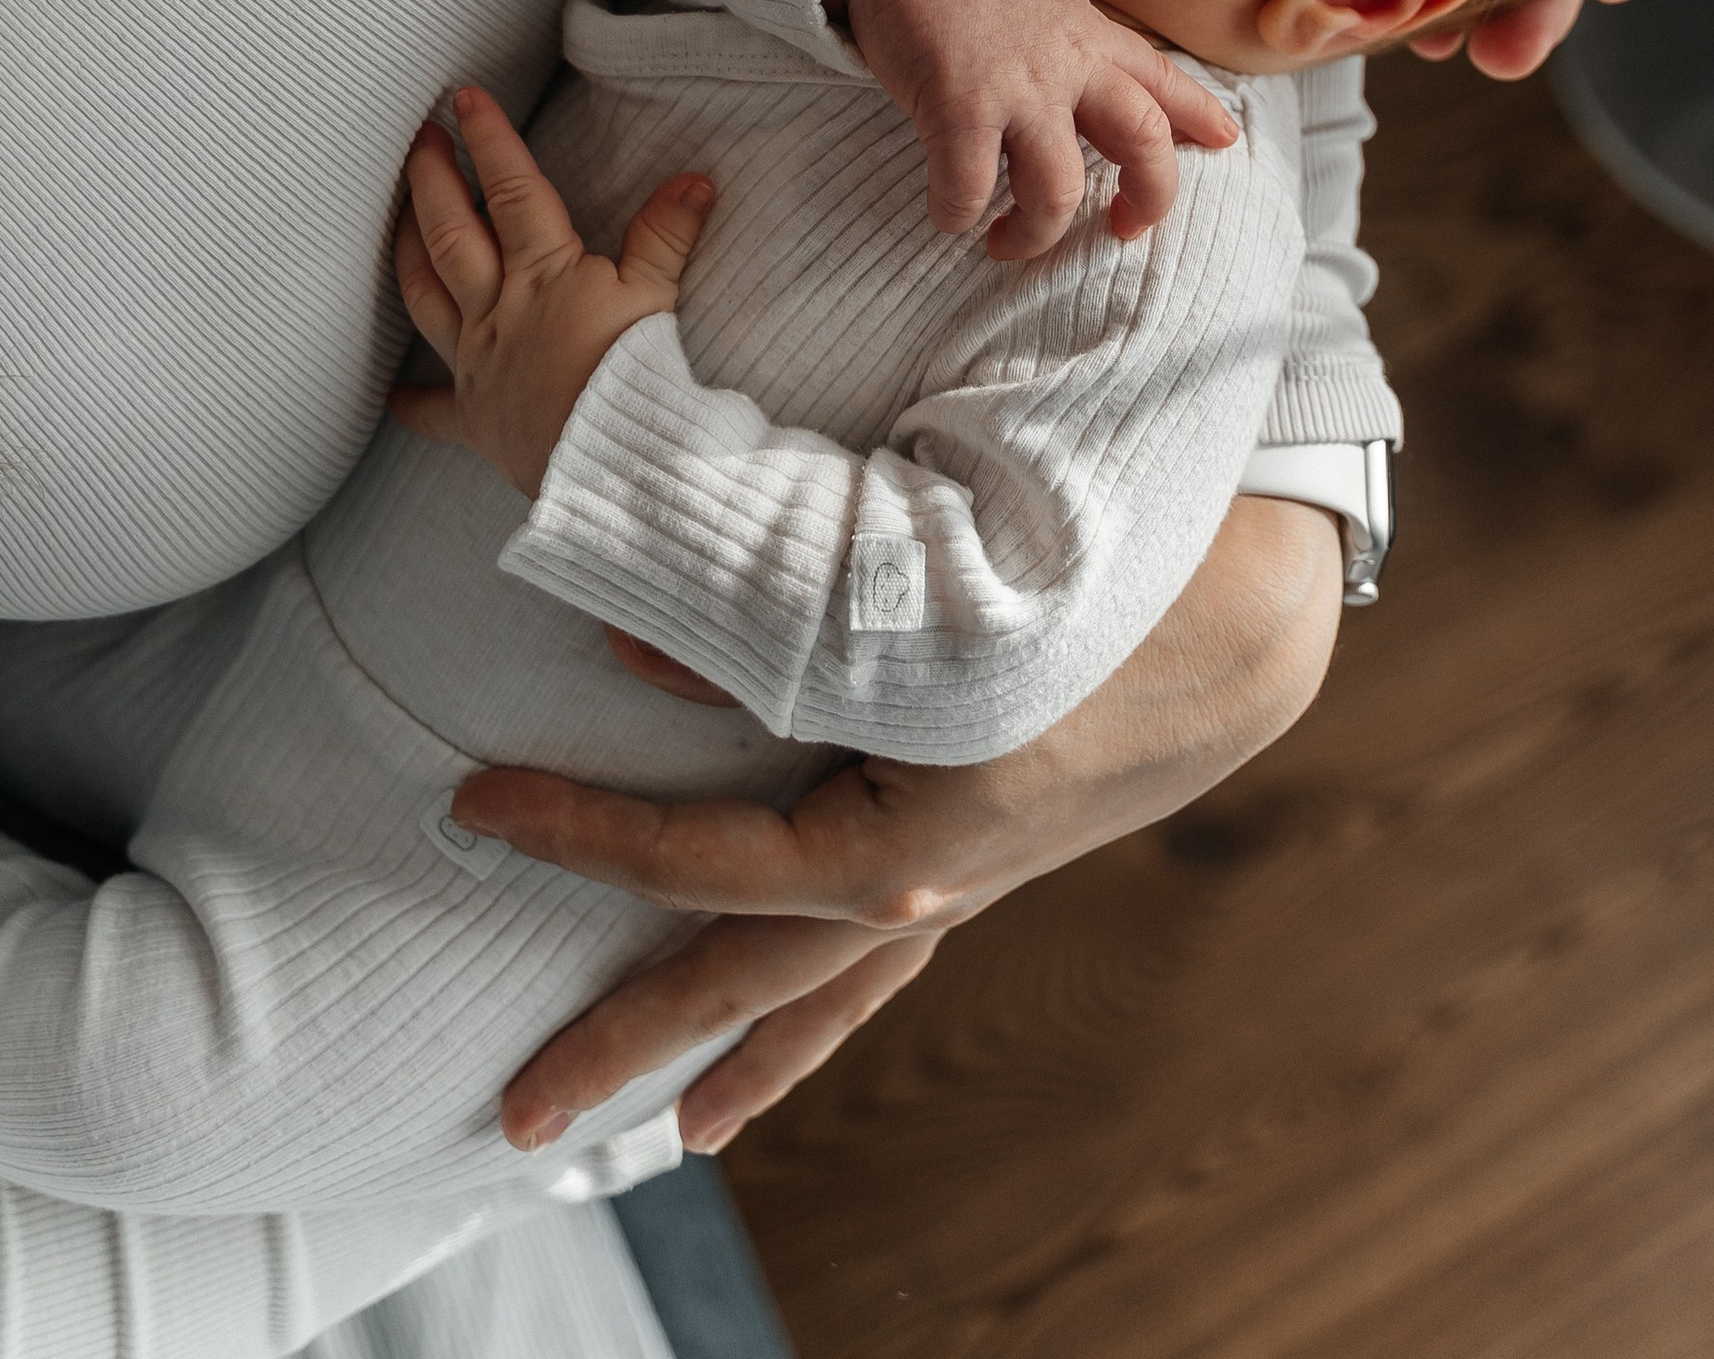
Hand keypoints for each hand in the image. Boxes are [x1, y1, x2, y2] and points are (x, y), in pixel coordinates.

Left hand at [388, 86, 713, 495]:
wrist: (612, 463)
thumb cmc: (636, 378)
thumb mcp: (658, 296)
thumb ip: (667, 233)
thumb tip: (696, 178)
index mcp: (545, 273)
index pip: (513, 190)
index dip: (489, 140)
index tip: (464, 99)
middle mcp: (500, 309)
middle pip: (452, 232)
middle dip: (432, 179)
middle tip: (418, 138)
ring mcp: (480, 361)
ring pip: (428, 296)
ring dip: (409, 251)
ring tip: (398, 218)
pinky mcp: (476, 417)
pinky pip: (434, 410)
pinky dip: (412, 400)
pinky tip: (391, 395)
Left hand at [455, 491, 1341, 1151]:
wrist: (1242, 614)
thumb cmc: (1085, 580)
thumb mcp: (922, 595)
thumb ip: (767, 619)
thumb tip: (621, 646)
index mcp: (895, 838)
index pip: (695, 858)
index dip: (577, 837)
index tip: (472, 808)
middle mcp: (919, 889)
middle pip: (738, 979)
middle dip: (621, 1043)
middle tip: (507, 1118)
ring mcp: (956, 889)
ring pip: (814, 998)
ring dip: (723, 1056)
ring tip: (657, 1134)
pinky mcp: (983, 863)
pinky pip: (876, 970)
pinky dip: (809, 1024)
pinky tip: (760, 1078)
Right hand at [802, 0, 1235, 256]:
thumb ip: (1070, 42)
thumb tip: (1088, 78)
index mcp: (1089, 35)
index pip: (1164, 79)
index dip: (1200, 115)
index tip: (1225, 141)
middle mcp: (1067, 64)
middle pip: (1144, 144)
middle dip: (1148, 200)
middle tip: (1123, 231)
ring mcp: (1017, 88)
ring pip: (1059, 192)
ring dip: (1036, 233)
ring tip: (1007, 241)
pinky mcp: (957, 105)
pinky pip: (969, 188)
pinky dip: (958, 214)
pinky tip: (947, 212)